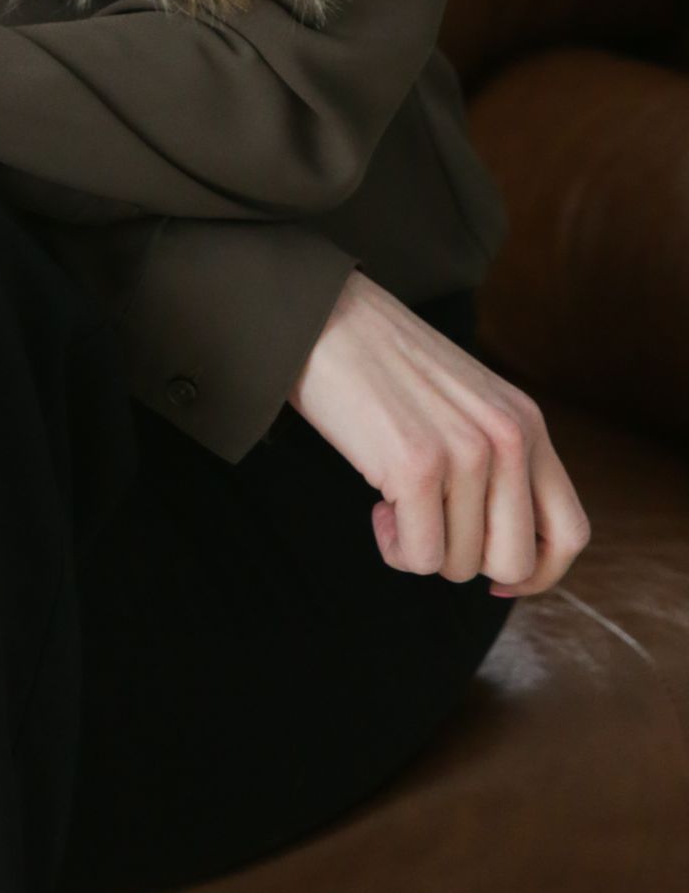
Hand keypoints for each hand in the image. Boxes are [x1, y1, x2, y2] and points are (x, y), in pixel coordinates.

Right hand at [288, 269, 589, 596]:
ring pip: (462, 565)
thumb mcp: (468, 402)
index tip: (493, 577)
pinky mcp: (417, 465)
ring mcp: (465, 451)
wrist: (322, 314)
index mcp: (526, 422)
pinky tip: (377, 507)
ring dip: (421, 549)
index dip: (537, 572)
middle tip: (427, 522)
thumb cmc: (383, 364)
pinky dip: (394, 547)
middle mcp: (508, 437)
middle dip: (465, 560)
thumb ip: (500, 459)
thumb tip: (505, 555)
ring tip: (394, 501)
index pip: (570, 532)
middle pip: (515, 561)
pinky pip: (420, 556)